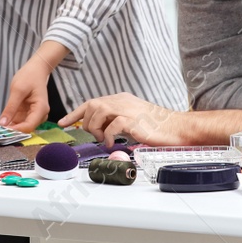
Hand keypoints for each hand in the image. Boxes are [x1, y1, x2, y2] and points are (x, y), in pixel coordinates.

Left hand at [0, 58, 51, 131]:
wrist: (36, 69)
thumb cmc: (29, 76)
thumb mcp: (17, 90)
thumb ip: (11, 108)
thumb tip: (3, 124)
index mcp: (41, 109)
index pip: (28, 126)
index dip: (15, 131)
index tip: (1, 132)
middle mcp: (40, 115)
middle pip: (25, 128)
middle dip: (12, 130)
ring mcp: (34, 114)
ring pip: (21, 126)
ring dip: (10, 127)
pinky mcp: (28, 113)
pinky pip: (19, 121)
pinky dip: (11, 122)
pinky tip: (1, 123)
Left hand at [59, 93, 186, 144]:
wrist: (178, 128)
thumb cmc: (158, 127)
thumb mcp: (133, 120)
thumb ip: (117, 122)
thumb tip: (102, 132)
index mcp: (122, 99)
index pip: (92, 102)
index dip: (75, 113)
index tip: (63, 122)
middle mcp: (122, 101)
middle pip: (92, 106)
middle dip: (87, 123)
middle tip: (96, 136)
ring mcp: (127, 109)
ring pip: (98, 111)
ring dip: (96, 129)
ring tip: (104, 139)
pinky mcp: (133, 120)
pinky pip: (111, 125)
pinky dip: (107, 136)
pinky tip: (111, 143)